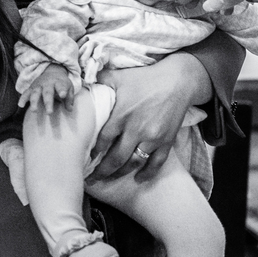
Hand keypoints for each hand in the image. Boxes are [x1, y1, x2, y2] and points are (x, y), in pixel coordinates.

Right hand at [20, 64, 72, 114]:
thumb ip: (69, 98)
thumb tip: (70, 109)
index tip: (63, 95)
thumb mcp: (69, 88)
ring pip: (35, 93)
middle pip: (47, 92)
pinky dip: (23, 98)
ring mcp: (39, 85)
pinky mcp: (32, 87)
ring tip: (34, 110)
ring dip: (34, 101)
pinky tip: (20, 105)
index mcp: (58, 82)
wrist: (52, 71)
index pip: (61, 86)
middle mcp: (48, 83)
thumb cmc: (61, 83)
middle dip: (48, 102)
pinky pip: (26, 92)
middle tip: (49, 113)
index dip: (62, 90)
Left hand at [90, 53, 209, 180]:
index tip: (86, 158)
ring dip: (120, 174)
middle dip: (102, 171)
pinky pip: (156, 163)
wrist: (177, 82)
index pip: (103, 139)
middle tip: (92, 180)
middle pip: (116, 157)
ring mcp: (152, 138)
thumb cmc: (145, 78)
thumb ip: (99, 81)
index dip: (93, 151)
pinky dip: (147, 173)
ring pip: (134, 163)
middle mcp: (136, 130)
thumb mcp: (118, 76)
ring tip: (109, 180)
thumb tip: (80, 83)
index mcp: (121, 115)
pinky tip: (138, 179)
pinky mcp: (166, 141)